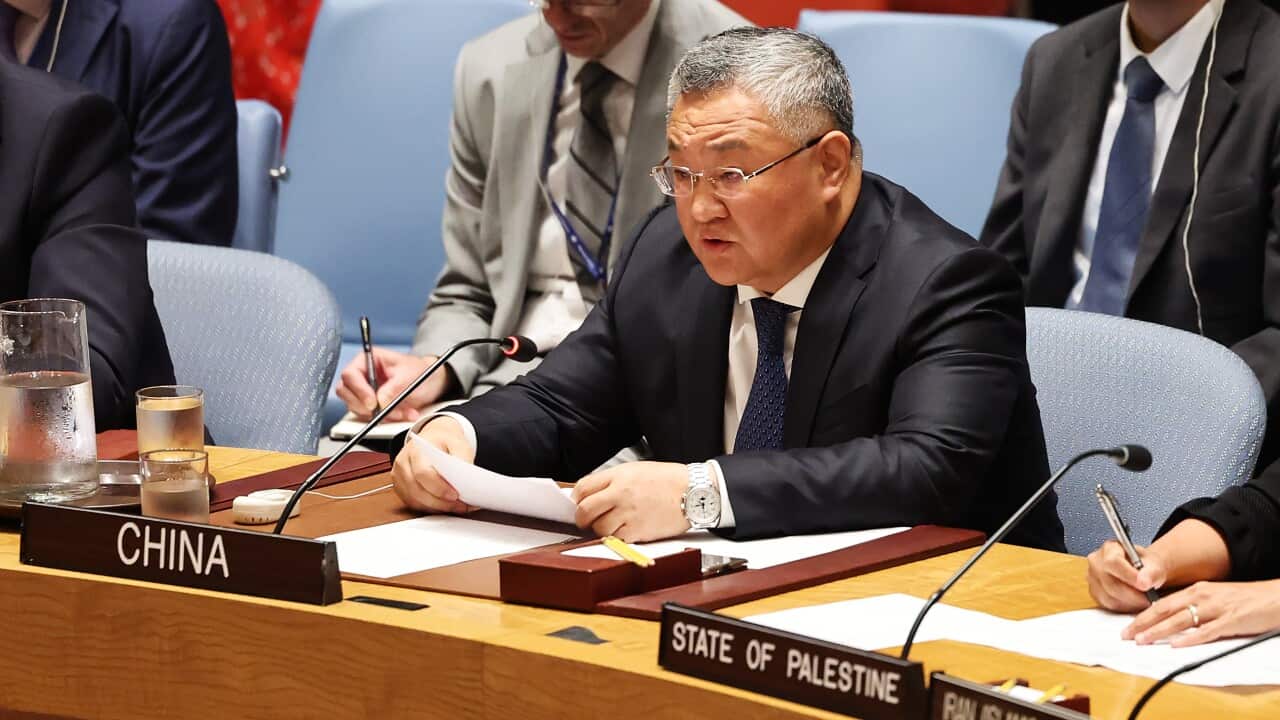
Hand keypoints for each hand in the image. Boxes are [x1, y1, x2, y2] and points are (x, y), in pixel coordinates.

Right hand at [335, 348, 451, 421]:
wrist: (431, 382)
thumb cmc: (419, 371)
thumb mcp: (409, 376)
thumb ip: (393, 387)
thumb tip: (380, 401)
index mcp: (367, 360)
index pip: (350, 375)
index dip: (359, 390)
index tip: (372, 403)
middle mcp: (362, 375)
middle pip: (346, 392)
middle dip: (364, 406)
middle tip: (383, 411)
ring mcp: (363, 391)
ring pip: (356, 407)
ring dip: (378, 415)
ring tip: (402, 412)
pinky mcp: (369, 405)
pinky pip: (368, 417)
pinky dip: (384, 419)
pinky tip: (401, 414)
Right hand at [390, 417, 475, 513]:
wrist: (433, 437)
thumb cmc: (444, 441)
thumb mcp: (459, 444)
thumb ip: (463, 461)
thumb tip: (468, 483)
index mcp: (416, 450)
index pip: (422, 473)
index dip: (439, 488)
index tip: (456, 495)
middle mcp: (403, 464)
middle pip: (417, 490)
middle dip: (441, 502)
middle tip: (461, 505)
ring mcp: (399, 477)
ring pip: (415, 500)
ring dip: (437, 507)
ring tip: (457, 507)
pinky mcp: (401, 487)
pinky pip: (414, 503)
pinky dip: (431, 508)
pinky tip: (445, 506)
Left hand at [571, 461, 690, 541]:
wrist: (694, 491)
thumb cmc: (669, 480)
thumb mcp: (637, 470)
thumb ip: (613, 481)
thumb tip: (592, 494)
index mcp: (619, 476)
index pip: (583, 488)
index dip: (577, 498)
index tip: (579, 503)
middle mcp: (620, 494)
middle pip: (585, 510)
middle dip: (581, 518)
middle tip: (586, 520)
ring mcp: (628, 513)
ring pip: (598, 528)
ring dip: (600, 529)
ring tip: (610, 525)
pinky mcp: (638, 531)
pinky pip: (616, 539)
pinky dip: (616, 537)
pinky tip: (625, 530)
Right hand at [1086, 540, 1168, 612]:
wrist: (1142, 573)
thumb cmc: (1146, 566)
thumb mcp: (1154, 564)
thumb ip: (1151, 572)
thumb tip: (1144, 581)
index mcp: (1110, 548)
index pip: (1113, 562)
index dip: (1129, 575)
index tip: (1145, 585)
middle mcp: (1096, 561)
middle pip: (1110, 582)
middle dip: (1133, 594)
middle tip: (1150, 598)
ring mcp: (1092, 578)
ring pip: (1109, 597)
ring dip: (1130, 602)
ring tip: (1144, 600)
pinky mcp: (1094, 593)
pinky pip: (1108, 605)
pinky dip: (1124, 607)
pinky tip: (1134, 602)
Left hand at [1124, 579, 1279, 646]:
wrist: (1274, 596)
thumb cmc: (1244, 598)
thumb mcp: (1213, 596)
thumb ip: (1193, 605)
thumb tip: (1170, 619)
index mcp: (1196, 590)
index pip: (1162, 603)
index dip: (1142, 615)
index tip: (1128, 626)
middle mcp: (1202, 596)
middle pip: (1165, 610)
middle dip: (1143, 623)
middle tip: (1127, 635)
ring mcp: (1216, 608)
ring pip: (1180, 620)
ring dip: (1159, 631)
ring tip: (1143, 640)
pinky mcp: (1231, 621)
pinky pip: (1207, 631)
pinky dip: (1190, 638)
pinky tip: (1176, 644)